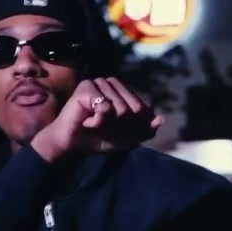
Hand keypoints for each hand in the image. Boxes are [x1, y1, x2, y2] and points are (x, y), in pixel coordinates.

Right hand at [31, 78, 164, 160]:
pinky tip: (87, 121)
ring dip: (108, 123)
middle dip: (120, 125)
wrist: (71, 147)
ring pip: (120, 107)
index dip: (131, 125)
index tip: (114, 129)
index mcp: (122, 92)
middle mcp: (111, 84)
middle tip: (102, 127)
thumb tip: (161, 119)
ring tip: (93, 123)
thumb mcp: (126, 139)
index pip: (142, 107)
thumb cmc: (97, 139)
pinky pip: (105, 107)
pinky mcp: (86, 87)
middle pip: (133, 108)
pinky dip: (98, 121)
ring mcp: (98, 83)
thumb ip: (144, 130)